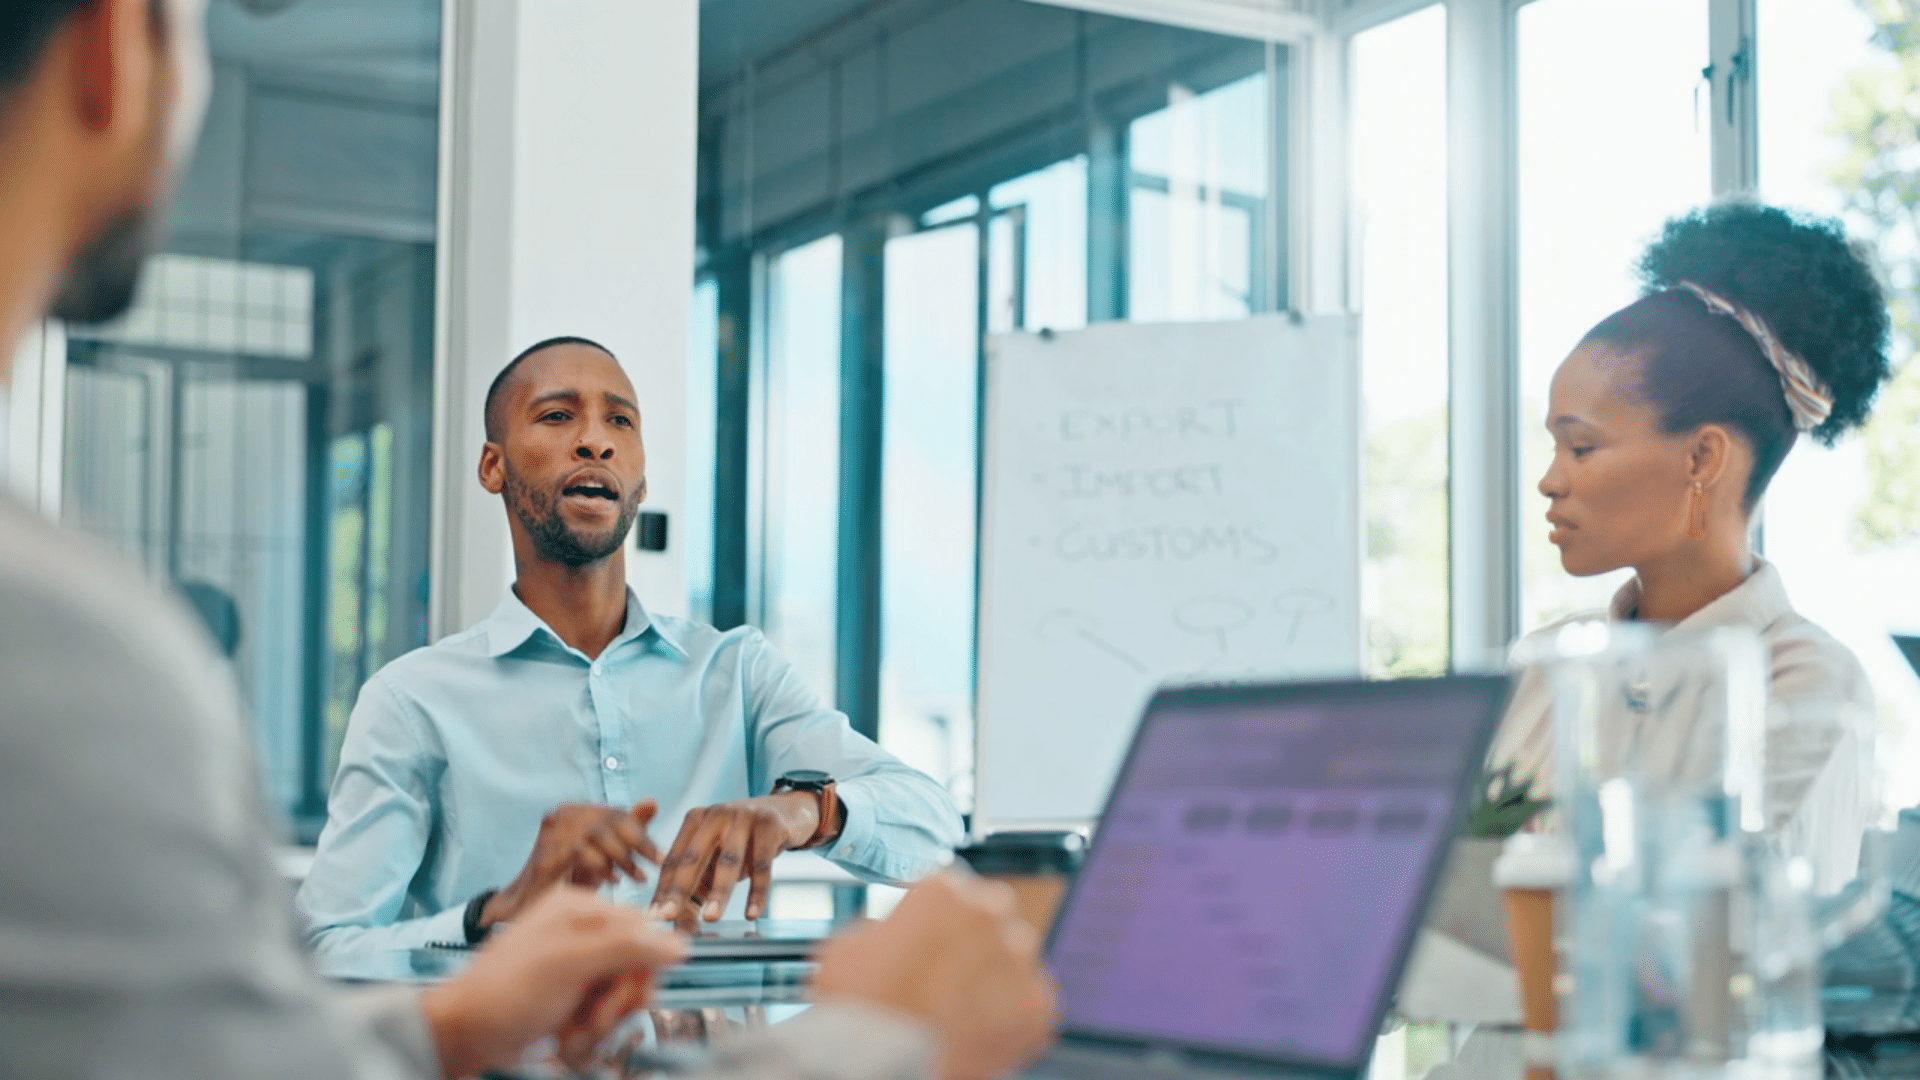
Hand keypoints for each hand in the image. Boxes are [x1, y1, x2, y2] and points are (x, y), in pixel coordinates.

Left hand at [419, 885, 688, 1076]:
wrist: (462, 1033)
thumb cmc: (504, 993)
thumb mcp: (569, 963)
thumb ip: (625, 948)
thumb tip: (679, 944)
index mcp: (580, 909)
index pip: (643, 932)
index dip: (640, 970)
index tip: (620, 996)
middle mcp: (580, 932)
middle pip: (636, 966)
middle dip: (617, 1001)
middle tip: (593, 1020)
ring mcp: (575, 965)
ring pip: (621, 993)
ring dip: (602, 1022)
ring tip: (573, 1033)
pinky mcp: (569, 995)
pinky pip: (602, 1011)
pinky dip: (588, 1031)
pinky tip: (565, 1036)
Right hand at [482, 799, 661, 926]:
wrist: (535, 904)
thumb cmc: (573, 876)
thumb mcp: (607, 850)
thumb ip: (628, 827)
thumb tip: (652, 801)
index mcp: (576, 810)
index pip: (616, 814)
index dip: (641, 835)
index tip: (660, 857)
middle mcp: (561, 814)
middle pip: (608, 822)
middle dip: (634, 847)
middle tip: (650, 870)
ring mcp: (551, 831)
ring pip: (597, 835)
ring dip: (621, 859)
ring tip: (635, 879)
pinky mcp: (545, 851)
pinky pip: (582, 853)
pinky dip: (602, 868)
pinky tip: (613, 882)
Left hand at [648, 791, 837, 921]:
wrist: (787, 811)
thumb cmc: (744, 840)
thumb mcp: (718, 852)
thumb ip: (698, 879)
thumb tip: (677, 919)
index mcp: (695, 819)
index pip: (675, 858)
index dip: (663, 888)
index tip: (654, 915)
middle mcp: (716, 814)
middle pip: (694, 856)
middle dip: (680, 888)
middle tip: (668, 915)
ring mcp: (744, 816)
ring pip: (728, 860)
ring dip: (719, 892)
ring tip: (711, 918)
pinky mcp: (770, 824)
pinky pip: (762, 864)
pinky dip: (757, 891)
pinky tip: (752, 913)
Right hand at [812, 871, 1057, 1079]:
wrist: (882, 1066)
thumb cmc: (858, 1005)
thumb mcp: (848, 945)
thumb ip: (884, 929)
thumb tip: (894, 936)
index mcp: (945, 889)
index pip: (952, 890)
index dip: (935, 920)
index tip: (927, 941)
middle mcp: (991, 914)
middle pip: (992, 917)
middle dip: (974, 940)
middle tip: (947, 975)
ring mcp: (1019, 961)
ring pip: (1014, 960)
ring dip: (994, 977)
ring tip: (960, 1010)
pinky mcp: (1037, 1006)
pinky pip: (1030, 1004)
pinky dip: (1010, 1018)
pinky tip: (976, 1032)